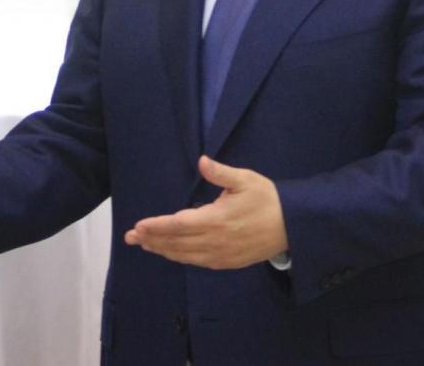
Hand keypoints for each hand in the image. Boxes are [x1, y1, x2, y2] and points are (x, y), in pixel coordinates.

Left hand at [124, 156, 286, 268]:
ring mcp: (221, 254)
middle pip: (177, 242)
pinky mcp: (228, 262)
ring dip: (163, 250)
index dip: (157, 226)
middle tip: (130, 237)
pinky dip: (180, 258)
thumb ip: (221, 173)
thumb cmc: (267, 198)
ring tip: (145, 245)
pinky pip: (198, 262)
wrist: (293, 226)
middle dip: (152, 239)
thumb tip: (202, 160)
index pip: (179, 224)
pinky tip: (170, 253)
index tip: (139, 226)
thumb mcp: (245, 179)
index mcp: (217, 219)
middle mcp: (216, 240)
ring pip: (185, 255)